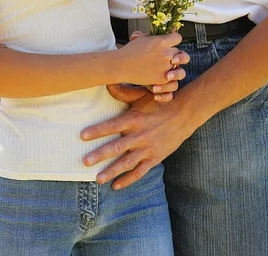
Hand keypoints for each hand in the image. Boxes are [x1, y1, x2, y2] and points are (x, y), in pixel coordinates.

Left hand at [80, 84, 204, 189]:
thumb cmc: (160, 103)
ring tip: (98, 178)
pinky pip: (140, 171)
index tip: (82, 136)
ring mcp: (147, 148)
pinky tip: (116, 186)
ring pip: (127, 163)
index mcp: (134, 119)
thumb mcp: (142, 96)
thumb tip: (107, 82)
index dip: (97, 130)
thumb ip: (123, 92)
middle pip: (117, 147)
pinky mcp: (155, 158)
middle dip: (100, 155)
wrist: (184, 114)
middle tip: (85, 161)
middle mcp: (140, 135)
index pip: (112, 126)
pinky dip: (128, 180)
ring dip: (112, 171)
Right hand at [117, 31, 185, 85]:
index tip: (170, 42)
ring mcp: (166, 67)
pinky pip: (173, 77)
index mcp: (162, 41)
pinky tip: (161, 73)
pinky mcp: (163, 78)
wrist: (121, 66)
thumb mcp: (142, 38)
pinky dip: (168, 76)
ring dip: (174, 65)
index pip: (178, 38)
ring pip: (179, 65)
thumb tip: (161, 33)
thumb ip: (154, 36)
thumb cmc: (130, 51)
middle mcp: (166, 53)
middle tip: (165, 56)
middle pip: (178, 51)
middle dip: (173, 53)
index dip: (174, 40)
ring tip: (167, 65)